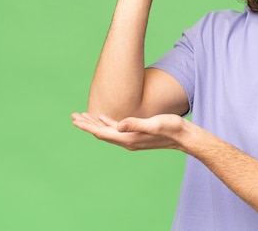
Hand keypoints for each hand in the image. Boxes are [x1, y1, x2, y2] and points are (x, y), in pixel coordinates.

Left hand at [71, 112, 188, 150]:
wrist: (185, 137)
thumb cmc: (172, 128)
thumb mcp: (154, 124)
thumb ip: (136, 124)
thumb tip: (119, 125)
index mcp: (129, 139)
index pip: (102, 133)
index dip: (88, 126)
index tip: (75, 120)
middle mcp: (127, 141)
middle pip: (102, 133)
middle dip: (87, 124)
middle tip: (73, 116)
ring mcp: (132, 138)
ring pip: (107, 131)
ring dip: (95, 124)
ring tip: (83, 117)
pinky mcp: (137, 134)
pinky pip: (117, 130)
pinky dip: (106, 124)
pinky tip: (102, 119)